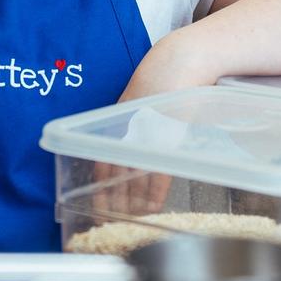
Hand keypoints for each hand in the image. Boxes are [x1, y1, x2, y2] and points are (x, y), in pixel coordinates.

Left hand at [88, 35, 214, 218]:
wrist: (182, 60)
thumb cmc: (165, 77)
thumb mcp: (141, 100)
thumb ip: (133, 121)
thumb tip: (133, 144)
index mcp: (117, 121)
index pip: (102, 160)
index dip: (99, 185)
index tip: (98, 205)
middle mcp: (126, 128)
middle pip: (114, 174)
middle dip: (112, 200)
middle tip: (108, 220)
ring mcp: (145, 132)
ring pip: (133, 176)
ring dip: (132, 201)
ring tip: (131, 219)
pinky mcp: (166, 135)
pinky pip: (158, 170)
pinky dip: (155, 190)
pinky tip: (153, 206)